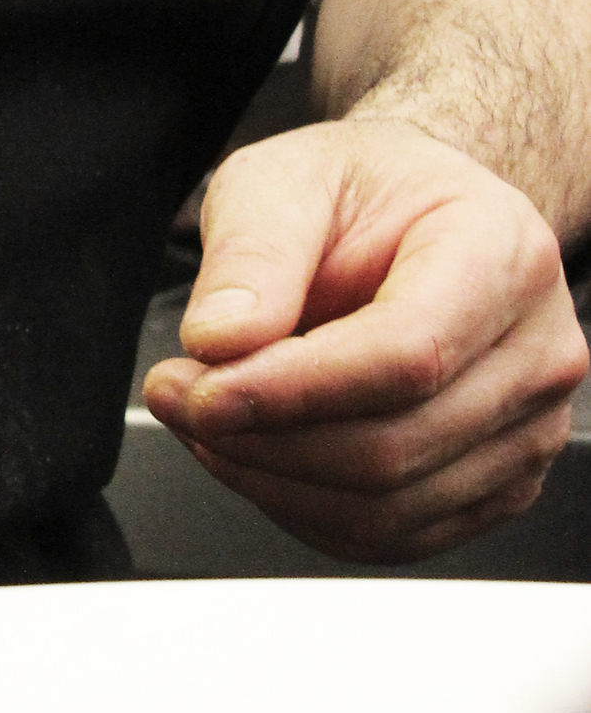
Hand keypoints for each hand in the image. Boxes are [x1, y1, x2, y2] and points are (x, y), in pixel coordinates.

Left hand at [141, 116, 586, 562]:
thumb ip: (252, 252)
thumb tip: (220, 340)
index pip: (406, 355)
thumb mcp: (284, 178)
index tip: (202, 391)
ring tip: (204, 419)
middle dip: (260, 441)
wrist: (419, 216)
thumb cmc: (366, 191)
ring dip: (270, 481)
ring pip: (388, 509)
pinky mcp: (497, 486)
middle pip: (394, 447)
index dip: (293, 390)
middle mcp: (536, 351)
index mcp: (501, 254)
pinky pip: (392, 535)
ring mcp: (527, 430)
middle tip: (176, 396)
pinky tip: (254, 453)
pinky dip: (303, 508)